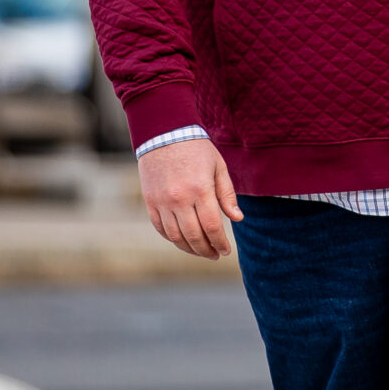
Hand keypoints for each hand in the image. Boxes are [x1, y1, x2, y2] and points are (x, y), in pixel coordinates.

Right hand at [139, 138, 241, 259]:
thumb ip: (227, 195)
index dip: (220, 243)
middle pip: (194, 236)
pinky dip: (172, 238)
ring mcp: (162, 202)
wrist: (164, 134)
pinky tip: (182, 240)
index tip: (226, 251)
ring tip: (200, 251)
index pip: (212, 227)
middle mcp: (180, 199)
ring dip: (189, 249)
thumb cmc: (196, 150)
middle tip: (215, 255)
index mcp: (201, 190)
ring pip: (176, 236)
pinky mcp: (150, 202)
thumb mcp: (218, 167)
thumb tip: (238, 219)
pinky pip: (161, 228)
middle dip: (206, 250)